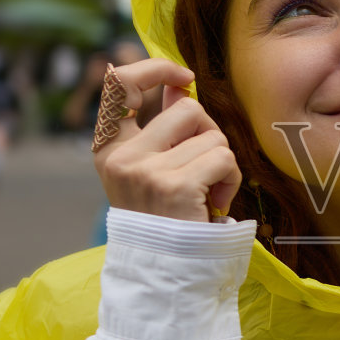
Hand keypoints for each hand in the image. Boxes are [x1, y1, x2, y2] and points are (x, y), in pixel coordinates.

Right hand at [93, 59, 241, 222]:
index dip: (155, 68)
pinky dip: (231, 179)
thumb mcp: (152, 170)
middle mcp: (121, 158)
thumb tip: (179, 84)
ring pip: (212, 136)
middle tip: (204, 169)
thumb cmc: (165, 218)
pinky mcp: (175, 187)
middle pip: (187, 109)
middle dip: (209, 134)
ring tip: (206, 192)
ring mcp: (146, 171)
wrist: (167, 272)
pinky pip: (224, 158)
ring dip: (222, 162)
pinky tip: (215, 203)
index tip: (184, 76)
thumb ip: (163, 127)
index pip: (118, 84)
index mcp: (108, 149)